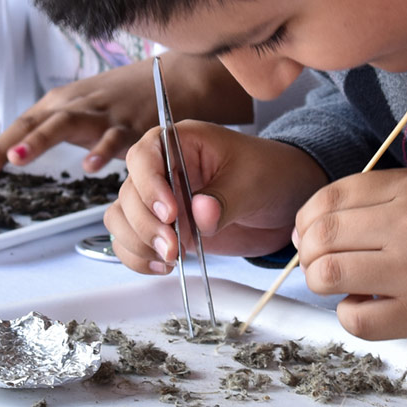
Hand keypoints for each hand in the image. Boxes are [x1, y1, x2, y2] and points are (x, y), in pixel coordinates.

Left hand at [0, 51, 253, 183]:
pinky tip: (90, 165)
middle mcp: (78, 105)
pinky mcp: (133, 123)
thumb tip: (22, 149)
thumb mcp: (85, 106)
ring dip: (40, 140)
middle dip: (8, 145)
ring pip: (67, 124)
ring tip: (18, 159)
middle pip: (36, 123)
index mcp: (63, 103)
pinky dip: (101, 149)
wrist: (175, 78)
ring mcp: (105, 113)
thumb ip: (56, 125)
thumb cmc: (126, 97)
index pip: (22, 125)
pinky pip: (115, 137)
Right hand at [104, 121, 328, 274]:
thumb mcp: (253, 181)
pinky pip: (130, 239)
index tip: (171, 213)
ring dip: (138, 242)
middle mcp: (163, 167)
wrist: (283, 201)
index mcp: (182, 141)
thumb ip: (225, 198)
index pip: (145, 155)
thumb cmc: (270, 174)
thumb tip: (199, 213)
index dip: (150, 185)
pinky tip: (163, 266)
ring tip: (171, 258)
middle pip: (129, 191)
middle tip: (174, 247)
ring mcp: (160, 198)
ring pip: (122, 217)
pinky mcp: (163, 226)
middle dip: (146, 224)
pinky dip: (138, 256)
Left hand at [294, 169, 406, 343]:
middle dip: (307, 252)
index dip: (306, 219)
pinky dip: (348, 315)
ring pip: (329, 274)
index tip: (307, 234)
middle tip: (316, 263)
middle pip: (322, 235)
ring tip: (338, 284)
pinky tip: (365, 307)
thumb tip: (311, 228)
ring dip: (320, 282)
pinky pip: (357, 319)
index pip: (329, 198)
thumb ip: (373, 201)